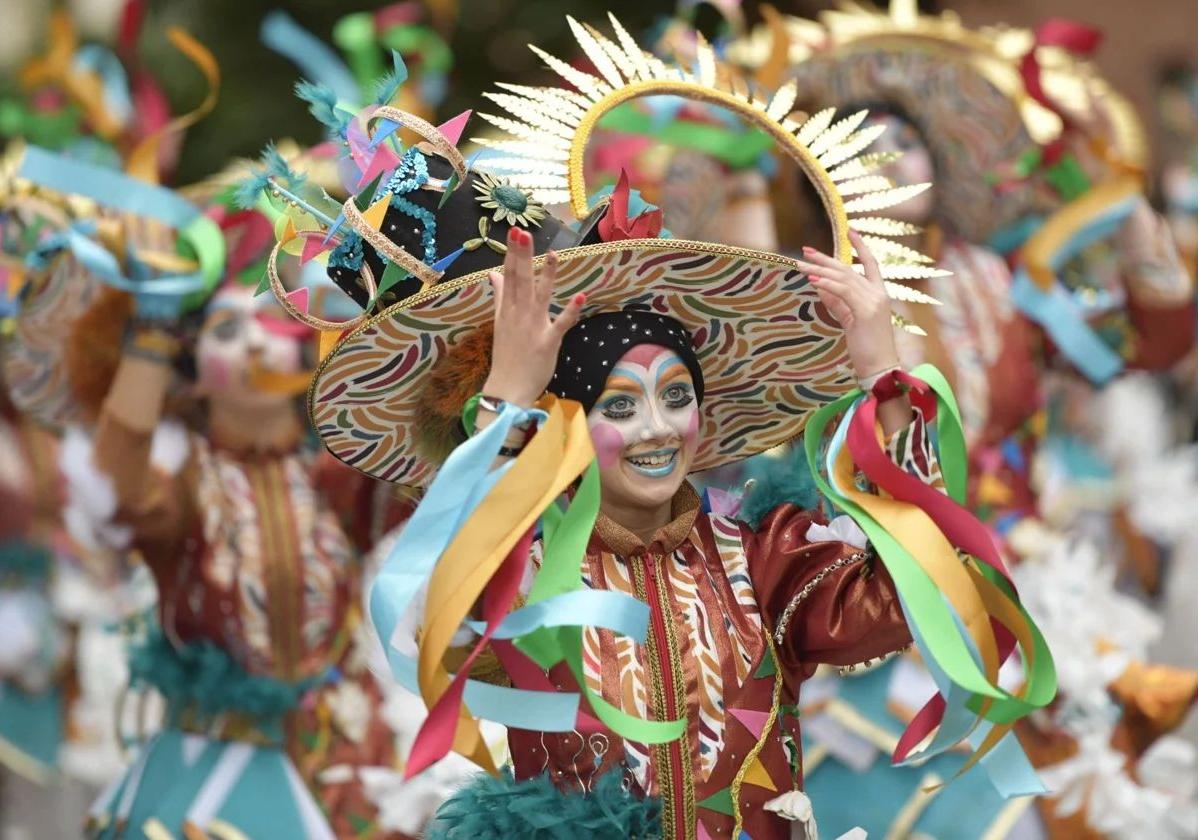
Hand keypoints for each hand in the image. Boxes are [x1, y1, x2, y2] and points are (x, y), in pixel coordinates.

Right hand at [481, 227, 585, 407]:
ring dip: (547, 276)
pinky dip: (570, 311)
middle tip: (522, 233)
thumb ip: (500, 297)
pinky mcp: (548, 342)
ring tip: (554, 254)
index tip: (515, 232)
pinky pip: (561, 324)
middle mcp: (519, 314)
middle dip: (522, 256)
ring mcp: (533, 327)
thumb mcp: (501, 323)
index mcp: (508, 309)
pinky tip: (581, 297)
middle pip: (521, 281)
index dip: (513, 253)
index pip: (510, 276)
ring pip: (541, 297)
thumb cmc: (507, 355)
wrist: (508, 388)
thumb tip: (493, 274)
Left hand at [795, 230, 899, 380]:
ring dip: (819, 270)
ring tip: (801, 265)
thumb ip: (836, 302)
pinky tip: (813, 280)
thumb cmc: (866, 346)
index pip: (871, 263)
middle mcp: (878, 294)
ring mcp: (874, 301)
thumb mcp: (849, 320)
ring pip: (843, 278)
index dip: (861, 246)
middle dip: (825, 259)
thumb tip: (819, 285)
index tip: (850, 230)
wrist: (879, 367)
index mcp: (879, 294)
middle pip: (849, 269)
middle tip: (805, 251)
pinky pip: (843, 292)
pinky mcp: (866, 311)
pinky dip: (827, 284)